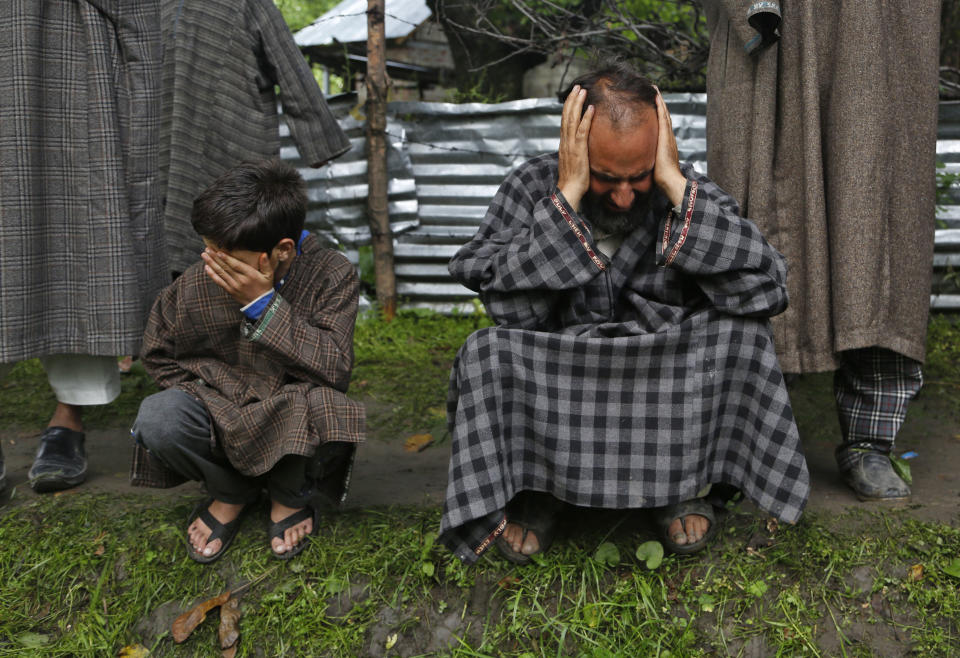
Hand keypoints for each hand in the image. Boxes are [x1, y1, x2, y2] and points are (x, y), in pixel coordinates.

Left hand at [201, 248, 273, 305]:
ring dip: (211, 263)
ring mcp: (233, 286)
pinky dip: (212, 274)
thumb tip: (263, 254)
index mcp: (250, 275)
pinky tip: (206, 267)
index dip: (226, 258)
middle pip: (225, 267)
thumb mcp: (269, 275)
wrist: (260, 304)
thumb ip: (266, 264)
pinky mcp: (229, 290)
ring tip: (204, 255)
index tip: (219, 251)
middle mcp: (240, 280)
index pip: (236, 265)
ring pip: (220, 273)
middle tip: (207, 249)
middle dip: (215, 257)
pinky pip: (219, 281)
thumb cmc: (265, 287)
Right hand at [557, 85, 594, 211]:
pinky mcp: (578, 151)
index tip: (573, 95)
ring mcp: (571, 146)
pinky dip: (586, 119)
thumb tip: (583, 147)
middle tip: (577, 86)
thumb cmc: (573, 180)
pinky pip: (582, 132)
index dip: (568, 107)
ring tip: (582, 91)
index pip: (565, 121)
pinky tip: (591, 109)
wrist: (569, 191)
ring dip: (577, 104)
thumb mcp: (574, 162)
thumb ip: (576, 151)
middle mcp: (565, 142)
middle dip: (572, 100)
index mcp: (564, 143)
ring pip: (572, 120)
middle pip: (567, 116)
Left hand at [653, 89, 686, 207]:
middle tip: (653, 90)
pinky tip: (656, 97)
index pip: (660, 124)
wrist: (669, 180)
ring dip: (660, 100)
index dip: (657, 113)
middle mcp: (668, 136)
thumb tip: (634, 162)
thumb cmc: (660, 177)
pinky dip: (660, 106)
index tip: (652, 103)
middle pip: (663, 115)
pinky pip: (663, 117)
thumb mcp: (651, 164)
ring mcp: (668, 135)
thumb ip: (645, 160)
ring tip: (654, 88)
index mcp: (665, 142)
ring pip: (664, 113)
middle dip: (659, 103)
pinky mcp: (666, 136)